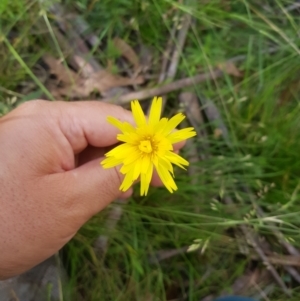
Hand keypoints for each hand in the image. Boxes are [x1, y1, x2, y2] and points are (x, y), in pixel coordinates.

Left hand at [0, 100, 183, 278]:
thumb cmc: (7, 225)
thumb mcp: (70, 202)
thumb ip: (112, 176)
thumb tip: (147, 159)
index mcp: (51, 121)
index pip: (112, 121)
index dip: (147, 137)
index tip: (177, 150)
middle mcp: (44, 121)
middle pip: (103, 131)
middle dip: (134, 152)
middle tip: (162, 173)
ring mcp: (38, 138)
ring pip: (91, 146)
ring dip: (117, 164)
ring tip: (142, 182)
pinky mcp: (35, 156)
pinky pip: (75, 158)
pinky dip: (97, 171)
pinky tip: (113, 185)